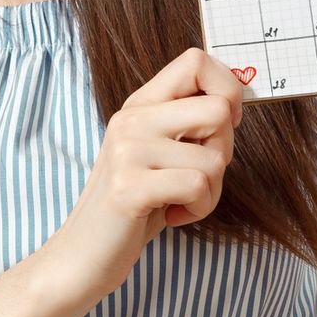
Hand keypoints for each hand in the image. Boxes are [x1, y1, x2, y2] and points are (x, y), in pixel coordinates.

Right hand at [43, 47, 244, 302]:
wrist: (80, 256)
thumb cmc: (133, 207)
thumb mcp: (157, 153)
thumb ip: (186, 123)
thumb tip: (235, 100)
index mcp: (140, 105)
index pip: (196, 61)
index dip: (228, 90)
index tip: (224, 125)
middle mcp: (131, 119)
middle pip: (218, 109)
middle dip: (224, 151)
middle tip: (196, 177)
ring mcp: (127, 151)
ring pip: (215, 158)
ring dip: (210, 192)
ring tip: (178, 202)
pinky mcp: (129, 187)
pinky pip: (199, 187)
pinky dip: (198, 209)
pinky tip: (171, 216)